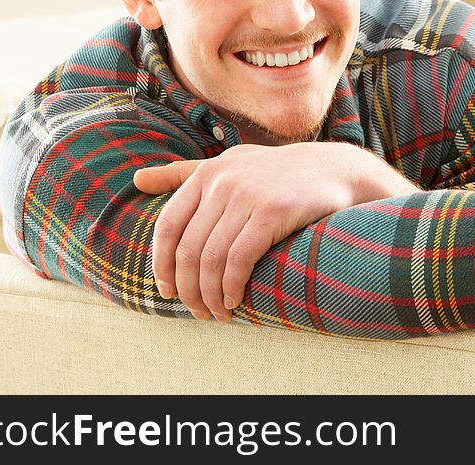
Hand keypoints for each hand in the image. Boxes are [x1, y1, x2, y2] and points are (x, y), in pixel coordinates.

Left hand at [133, 142, 418, 322]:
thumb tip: (137, 180)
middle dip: (188, 288)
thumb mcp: (232, 162)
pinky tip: (235, 300)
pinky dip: (232, 287)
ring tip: (217, 312)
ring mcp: (248, 196)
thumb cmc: (280, 171)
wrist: (337, 169)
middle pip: (188, 249)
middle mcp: (223, 182)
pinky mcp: (273, 212)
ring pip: (211, 259)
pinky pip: (239, 260)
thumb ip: (184, 172)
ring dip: (210, 295)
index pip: (167, 226)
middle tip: (197, 311)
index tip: (168, 290)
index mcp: (207, 173)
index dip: (162, 264)